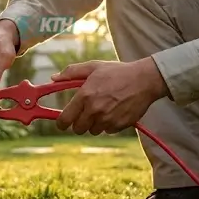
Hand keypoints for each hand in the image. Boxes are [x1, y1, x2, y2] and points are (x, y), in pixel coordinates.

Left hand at [54, 58, 168, 134]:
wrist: (144, 80)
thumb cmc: (118, 72)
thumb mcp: (94, 67)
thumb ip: (71, 72)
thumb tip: (53, 78)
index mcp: (85, 95)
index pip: (64, 119)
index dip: (61, 123)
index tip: (63, 122)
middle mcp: (94, 110)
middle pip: (78, 129)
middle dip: (79, 122)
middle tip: (86, 113)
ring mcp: (107, 119)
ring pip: (93, 130)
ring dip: (95, 123)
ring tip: (104, 109)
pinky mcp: (119, 125)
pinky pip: (107, 131)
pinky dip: (109, 124)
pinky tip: (115, 111)